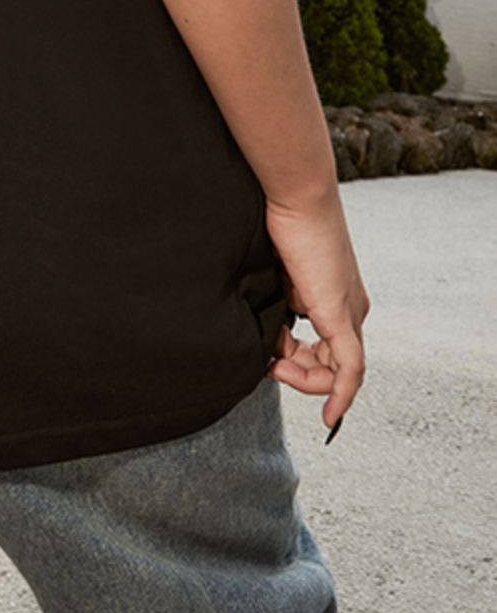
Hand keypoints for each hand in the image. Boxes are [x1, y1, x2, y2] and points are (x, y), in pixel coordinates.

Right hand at [265, 193, 369, 429]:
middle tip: (268, 365)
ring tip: (275, 366)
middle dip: (299, 375)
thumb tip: (261, 325)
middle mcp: (350, 307)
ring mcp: (348, 312)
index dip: (299, 365)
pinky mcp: (341, 314)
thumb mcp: (276, 273)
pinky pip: (349, 369)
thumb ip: (275, 301)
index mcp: (336, 297)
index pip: (325, 347)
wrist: (297, 196)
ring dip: (307, 381)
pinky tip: (332, 417)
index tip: (269, 361)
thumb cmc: (281, 222)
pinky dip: (341, 395)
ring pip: (339, 370)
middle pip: (333, 364)